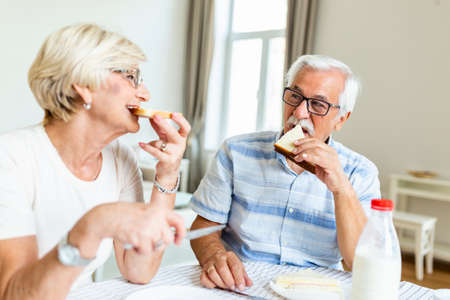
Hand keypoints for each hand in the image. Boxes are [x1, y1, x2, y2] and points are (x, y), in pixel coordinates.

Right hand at [71, 202, 185, 256]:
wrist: (108, 217)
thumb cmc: (125, 214)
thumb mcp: (146, 211)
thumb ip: (159, 219)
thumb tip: (170, 232)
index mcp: (159, 209)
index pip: (179, 220)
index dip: (182, 232)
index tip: (178, 240)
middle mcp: (157, 217)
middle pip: (168, 238)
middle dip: (159, 242)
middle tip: (147, 240)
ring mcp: (150, 227)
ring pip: (157, 246)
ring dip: (147, 246)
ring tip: (137, 237)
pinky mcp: (142, 237)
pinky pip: (146, 251)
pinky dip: (139, 251)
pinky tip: (132, 242)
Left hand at [138, 113, 190, 185]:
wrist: (169, 170)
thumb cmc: (168, 152)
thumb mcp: (165, 138)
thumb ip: (159, 128)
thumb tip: (152, 117)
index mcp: (181, 138)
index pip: (185, 128)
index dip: (181, 120)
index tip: (173, 113)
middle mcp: (180, 145)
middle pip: (173, 133)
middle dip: (164, 124)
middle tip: (155, 116)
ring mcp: (175, 153)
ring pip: (161, 143)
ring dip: (153, 143)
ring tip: (145, 144)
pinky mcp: (168, 160)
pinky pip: (156, 152)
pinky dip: (147, 147)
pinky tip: (141, 144)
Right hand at [200, 250, 251, 290]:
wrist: (213, 254)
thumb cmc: (227, 262)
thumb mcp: (237, 265)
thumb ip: (244, 275)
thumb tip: (249, 283)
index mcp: (229, 256)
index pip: (235, 266)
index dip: (238, 277)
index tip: (241, 286)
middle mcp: (219, 258)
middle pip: (222, 269)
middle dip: (229, 280)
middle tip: (232, 287)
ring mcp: (210, 264)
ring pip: (213, 273)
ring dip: (220, 283)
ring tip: (225, 286)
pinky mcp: (203, 270)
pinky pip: (204, 278)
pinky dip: (209, 284)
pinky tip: (215, 285)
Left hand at [292, 138, 349, 192]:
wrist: (338, 185)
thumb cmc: (328, 175)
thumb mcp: (318, 164)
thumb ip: (312, 158)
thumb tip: (299, 154)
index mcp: (328, 150)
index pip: (315, 141)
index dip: (304, 140)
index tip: (295, 142)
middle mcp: (331, 152)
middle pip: (315, 143)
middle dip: (303, 145)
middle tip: (294, 150)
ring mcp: (332, 158)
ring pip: (316, 150)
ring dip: (304, 152)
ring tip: (296, 157)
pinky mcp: (332, 166)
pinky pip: (320, 159)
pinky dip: (310, 157)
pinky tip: (303, 157)